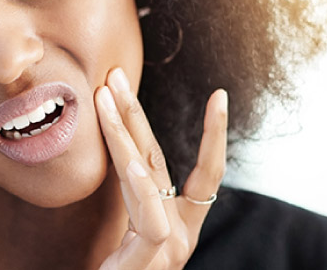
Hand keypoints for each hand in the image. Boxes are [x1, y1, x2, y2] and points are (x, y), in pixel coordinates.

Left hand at [94, 68, 227, 269]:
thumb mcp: (131, 235)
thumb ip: (136, 199)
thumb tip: (127, 161)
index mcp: (176, 221)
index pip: (199, 170)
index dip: (212, 134)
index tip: (220, 96)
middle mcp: (180, 230)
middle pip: (158, 159)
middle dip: (137, 113)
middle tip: (115, 74)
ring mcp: (170, 247)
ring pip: (149, 177)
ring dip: (124, 132)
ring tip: (106, 95)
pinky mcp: (154, 259)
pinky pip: (149, 217)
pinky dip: (139, 185)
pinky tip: (127, 160)